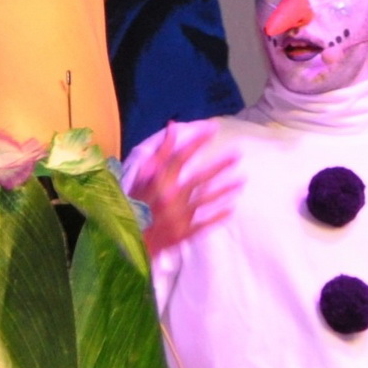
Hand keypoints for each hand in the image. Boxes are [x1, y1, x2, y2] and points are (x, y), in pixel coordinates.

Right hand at [128, 121, 242, 256]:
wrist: (126, 241)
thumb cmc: (131, 204)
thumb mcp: (140, 176)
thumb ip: (159, 153)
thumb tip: (172, 126)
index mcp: (157, 181)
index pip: (180, 156)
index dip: (197, 141)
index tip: (212, 128)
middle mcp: (170, 197)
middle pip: (199, 178)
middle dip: (219, 165)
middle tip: (237, 154)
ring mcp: (178, 216)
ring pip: (206, 200)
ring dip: (225, 190)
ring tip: (241, 180)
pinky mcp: (183, 233)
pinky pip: (204, 224)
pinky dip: (217, 217)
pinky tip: (231, 209)